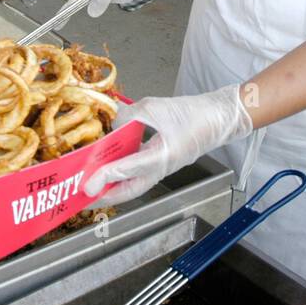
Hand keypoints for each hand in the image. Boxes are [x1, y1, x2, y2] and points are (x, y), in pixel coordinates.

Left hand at [84, 85, 253, 206]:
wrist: (220, 116)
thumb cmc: (193, 114)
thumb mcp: (154, 107)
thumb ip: (128, 116)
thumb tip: (113, 124)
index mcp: (161, 158)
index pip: (126, 170)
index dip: (103, 178)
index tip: (85, 185)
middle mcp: (161, 167)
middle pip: (129, 190)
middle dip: (106, 196)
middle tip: (85, 197)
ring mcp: (162, 164)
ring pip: (133, 181)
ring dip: (113, 184)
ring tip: (93, 183)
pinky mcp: (163, 157)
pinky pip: (139, 167)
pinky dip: (123, 167)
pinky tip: (111, 161)